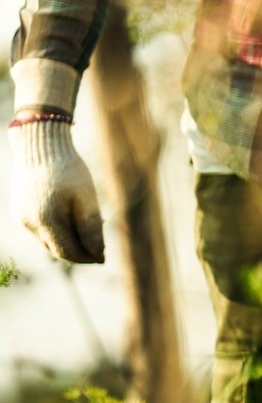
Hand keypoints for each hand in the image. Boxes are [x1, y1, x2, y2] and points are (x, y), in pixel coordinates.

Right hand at [8, 117, 105, 262]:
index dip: (87, 258)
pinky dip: (55, 231)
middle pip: (56, 250)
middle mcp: (29, 222)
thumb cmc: (68, 169)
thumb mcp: (87, 198)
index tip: (103, 258)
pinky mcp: (17, 210)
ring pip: (46, 241)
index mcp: (46, 220)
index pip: (68, 252)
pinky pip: (39, 229)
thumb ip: (90, 228)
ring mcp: (20, 217)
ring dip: (67, 242)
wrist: (40, 144)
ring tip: (87, 233)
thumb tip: (99, 255)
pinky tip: (70, 220)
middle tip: (98, 249)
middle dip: (78, 252)